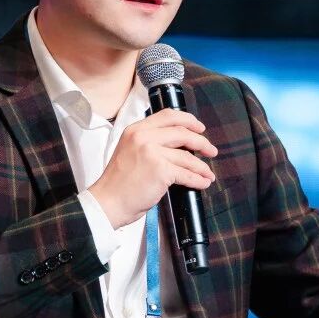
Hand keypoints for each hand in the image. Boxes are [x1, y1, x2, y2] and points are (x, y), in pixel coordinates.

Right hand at [87, 108, 217, 228]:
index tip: (199, 127)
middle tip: (210, 150)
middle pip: (182, 132)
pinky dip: (198, 179)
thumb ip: (149, 143)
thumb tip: (179, 145)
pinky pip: (186, 174)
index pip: (167, 115)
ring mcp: (152, 153)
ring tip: (208, 173)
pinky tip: (203, 182)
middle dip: (201, 142)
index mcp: (136, 130)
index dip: (188, 120)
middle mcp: (143, 137)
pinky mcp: (160, 170)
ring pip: (187, 156)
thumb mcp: (129, 151)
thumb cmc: (118, 183)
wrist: (108, 202)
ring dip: (201, 166)